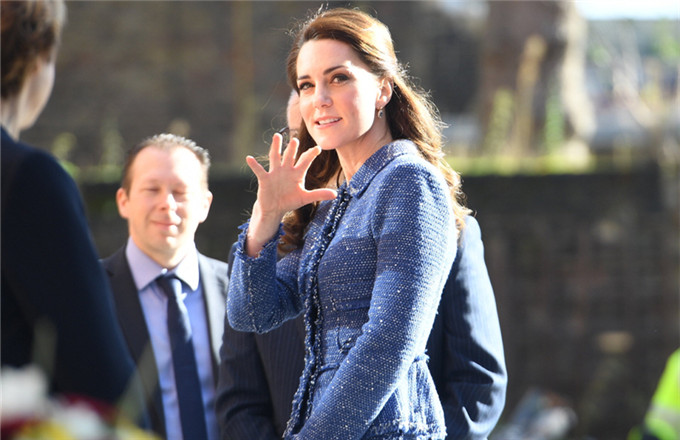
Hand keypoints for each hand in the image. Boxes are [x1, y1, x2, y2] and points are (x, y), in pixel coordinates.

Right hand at [244, 133, 336, 255]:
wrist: (275, 208)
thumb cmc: (290, 201)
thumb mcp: (305, 198)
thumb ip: (319, 194)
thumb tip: (336, 194)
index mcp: (297, 173)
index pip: (305, 161)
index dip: (311, 155)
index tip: (318, 148)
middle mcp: (286, 170)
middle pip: (290, 156)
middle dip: (292, 148)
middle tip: (295, 139)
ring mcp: (275, 173)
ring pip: (276, 157)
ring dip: (276, 147)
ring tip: (276, 136)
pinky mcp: (265, 179)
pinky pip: (259, 170)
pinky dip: (254, 165)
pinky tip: (249, 158)